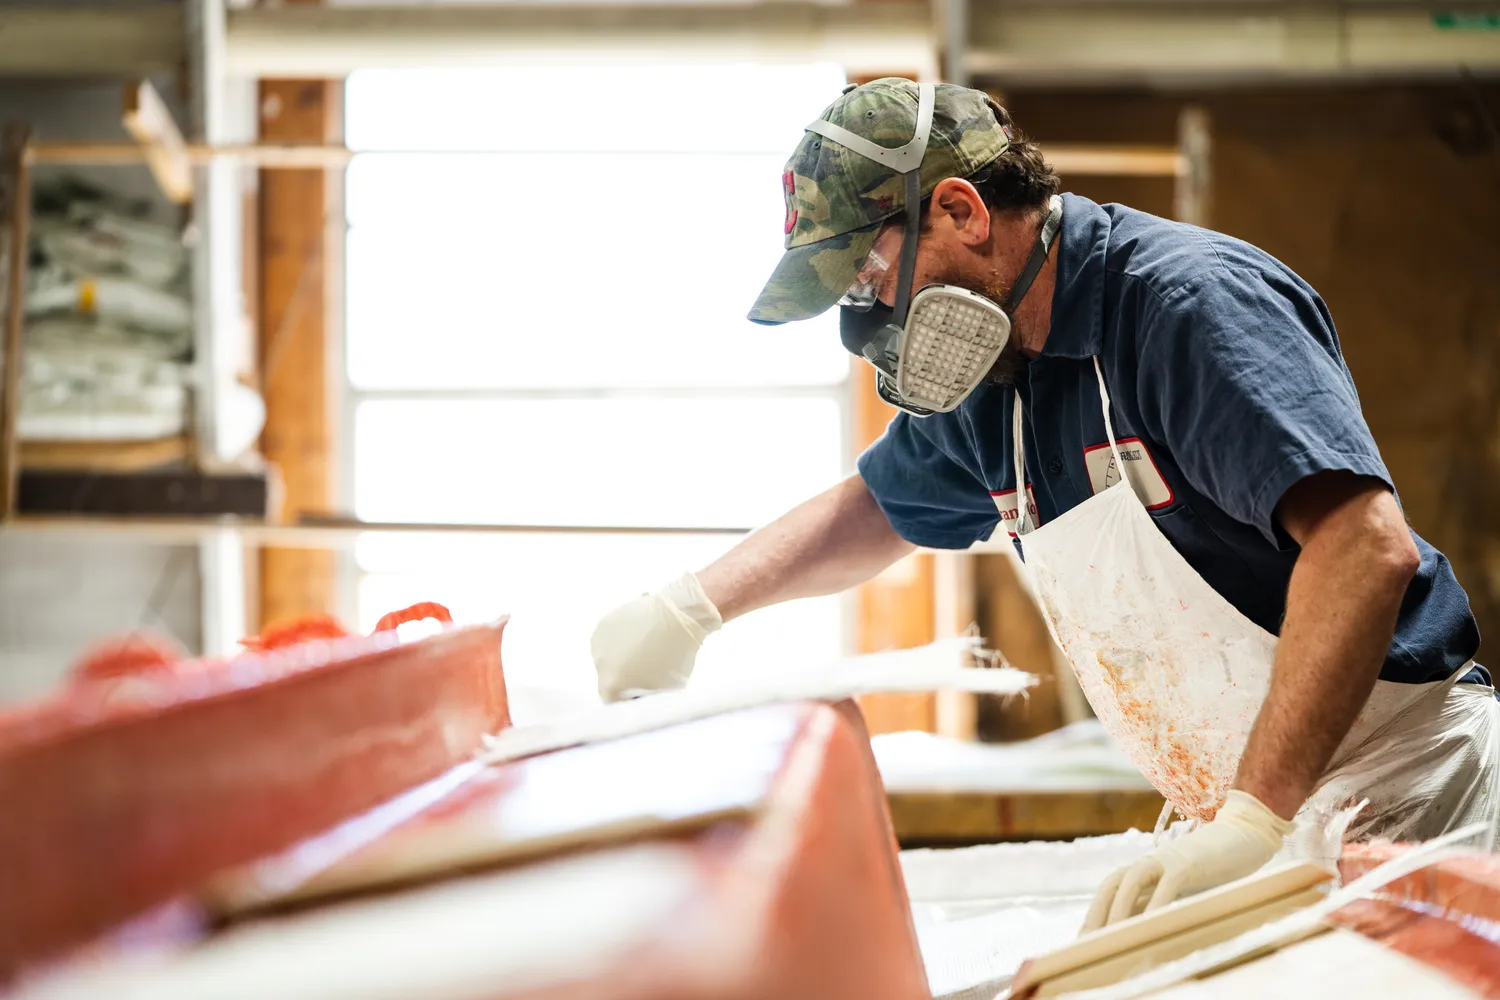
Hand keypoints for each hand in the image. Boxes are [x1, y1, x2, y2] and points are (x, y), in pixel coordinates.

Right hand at [590, 572, 721, 702]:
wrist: (679, 615)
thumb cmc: (675, 655)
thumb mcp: (664, 690)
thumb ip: (645, 698)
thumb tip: (638, 696)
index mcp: (611, 681)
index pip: (612, 701)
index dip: (627, 700)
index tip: (640, 695)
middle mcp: (600, 662)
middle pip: (609, 677)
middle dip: (623, 677)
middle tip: (645, 671)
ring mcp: (600, 640)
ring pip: (608, 656)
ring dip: (620, 657)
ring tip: (643, 650)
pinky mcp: (605, 622)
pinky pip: (610, 638)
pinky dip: (621, 639)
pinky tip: (640, 635)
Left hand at [1081, 790, 1292, 932]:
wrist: (1244, 835)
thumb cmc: (1216, 868)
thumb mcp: (1184, 889)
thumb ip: (1163, 902)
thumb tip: (1143, 930)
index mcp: (1148, 869)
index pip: (1112, 888)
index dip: (1096, 911)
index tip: (1084, 939)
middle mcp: (1152, 862)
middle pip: (1113, 883)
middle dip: (1098, 912)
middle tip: (1087, 943)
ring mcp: (1169, 860)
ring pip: (1132, 881)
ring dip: (1120, 909)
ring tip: (1112, 938)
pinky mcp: (1189, 862)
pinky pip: (1168, 885)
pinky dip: (1158, 904)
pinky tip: (1152, 925)